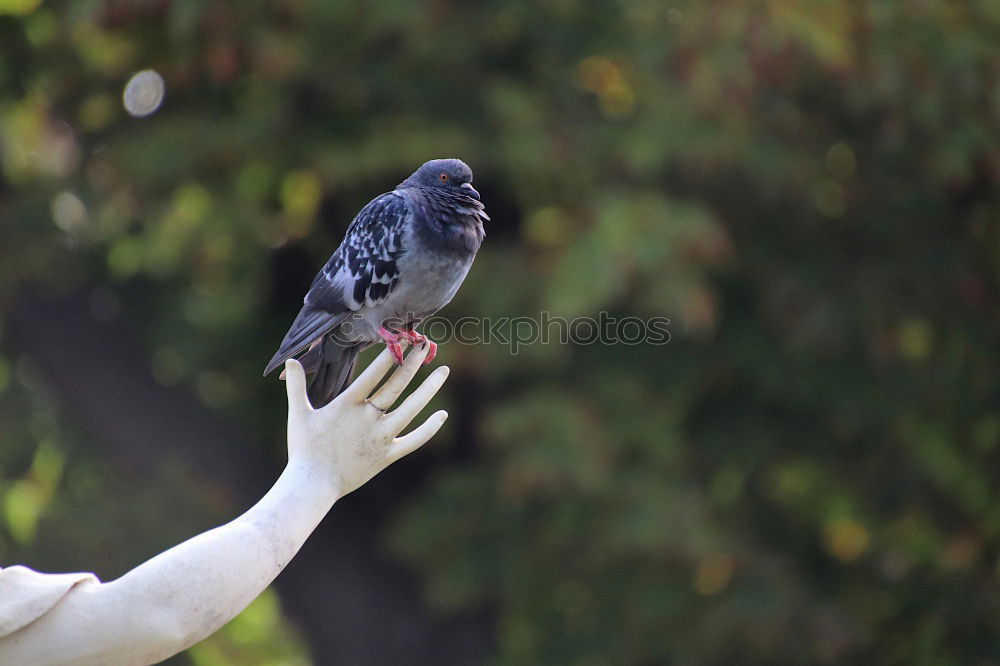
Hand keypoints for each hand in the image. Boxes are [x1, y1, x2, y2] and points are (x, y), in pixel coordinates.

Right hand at [283, 343, 448, 497]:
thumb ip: (296, 386)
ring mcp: (381, 437)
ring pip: (411, 408)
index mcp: (348, 405)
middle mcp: (368, 418)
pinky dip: (429, 428)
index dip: (390, 355)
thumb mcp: (298, 414)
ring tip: (443, 371)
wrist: (313, 485)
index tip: (403, 338)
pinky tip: (442, 414)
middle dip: (412, 362)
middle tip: (424, 344)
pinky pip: (414, 440)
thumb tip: (290, 361)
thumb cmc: (304, 449)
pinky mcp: (388, 455)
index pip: (374, 373)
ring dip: (429, 388)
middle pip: (396, 385)